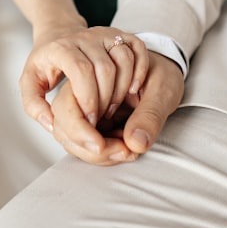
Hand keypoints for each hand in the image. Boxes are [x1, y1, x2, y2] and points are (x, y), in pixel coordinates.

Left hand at [20, 25, 149, 134]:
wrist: (59, 35)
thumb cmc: (46, 62)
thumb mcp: (31, 82)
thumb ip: (33, 105)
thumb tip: (51, 122)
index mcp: (62, 47)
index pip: (80, 69)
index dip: (87, 96)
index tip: (89, 119)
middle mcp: (86, 37)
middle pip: (104, 68)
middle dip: (106, 98)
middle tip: (101, 118)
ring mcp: (106, 34)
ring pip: (123, 58)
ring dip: (122, 88)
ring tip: (112, 108)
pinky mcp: (121, 34)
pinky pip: (138, 49)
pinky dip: (140, 70)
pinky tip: (133, 90)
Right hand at [48, 51, 183, 163]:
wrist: (164, 78)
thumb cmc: (161, 75)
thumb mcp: (162, 90)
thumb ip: (150, 115)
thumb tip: (135, 143)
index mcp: (90, 74)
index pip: (66, 105)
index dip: (78, 129)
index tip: (102, 146)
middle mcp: (81, 93)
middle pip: (63, 126)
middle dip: (89, 147)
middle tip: (126, 151)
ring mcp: (86, 110)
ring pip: (73, 140)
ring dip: (100, 153)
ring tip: (130, 148)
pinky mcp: (95, 125)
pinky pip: (88, 146)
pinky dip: (107, 153)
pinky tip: (128, 148)